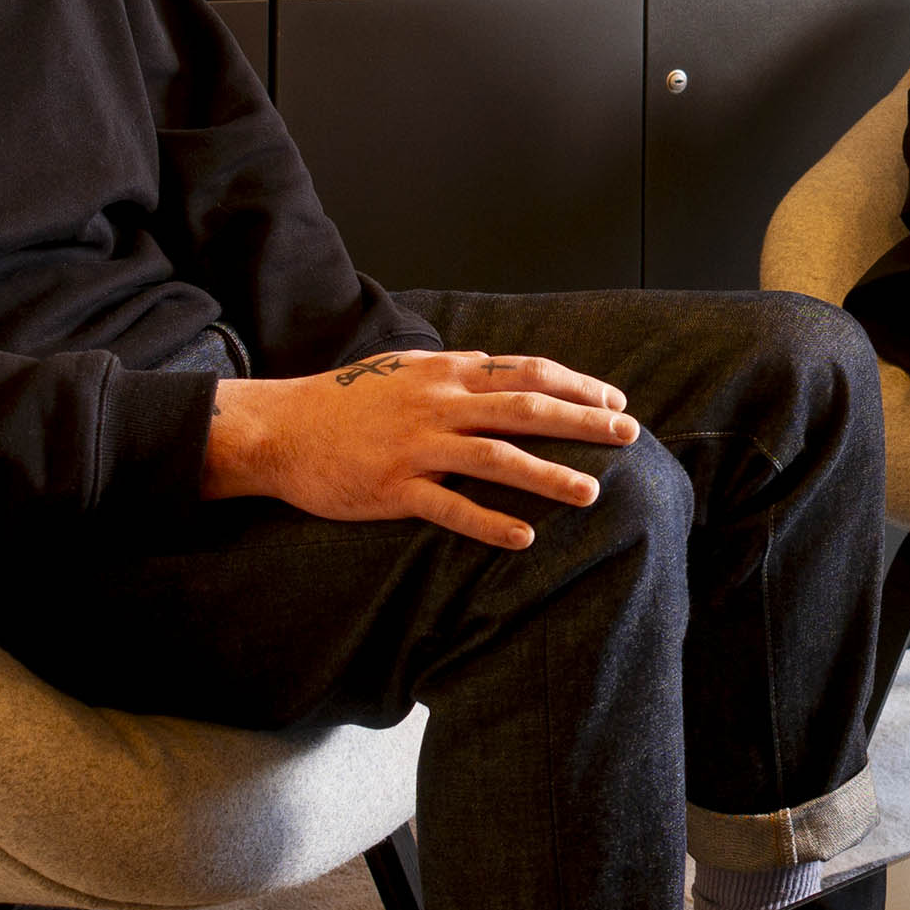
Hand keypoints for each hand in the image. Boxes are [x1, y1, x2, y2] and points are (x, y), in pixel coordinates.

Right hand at [201, 349, 636, 545]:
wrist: (281, 428)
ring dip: (548, 475)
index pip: (527, 372)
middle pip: (526, 408)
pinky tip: (525, 538)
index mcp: (447, 374)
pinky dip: (490, 523)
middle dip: (584, 421)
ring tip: (591, 491)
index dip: (577, 385)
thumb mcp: (405, 372)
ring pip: (497, 458)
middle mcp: (440, 404)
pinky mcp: (394, 487)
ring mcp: (418, 446)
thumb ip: (456, 375)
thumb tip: (504, 374)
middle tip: (629, 435)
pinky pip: (450, 508)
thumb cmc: (345, 402)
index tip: (615, 400)